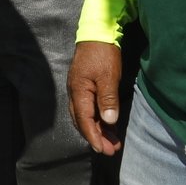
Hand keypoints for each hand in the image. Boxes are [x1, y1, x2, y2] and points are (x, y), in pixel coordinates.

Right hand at [68, 40, 123, 154]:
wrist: (96, 34)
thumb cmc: (102, 55)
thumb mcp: (108, 76)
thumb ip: (107, 99)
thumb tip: (109, 121)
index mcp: (79, 90)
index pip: (84, 119)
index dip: (93, 136)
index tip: (103, 150)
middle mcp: (74, 92)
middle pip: (81, 120)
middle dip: (95, 137)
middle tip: (111, 150)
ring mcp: (77, 89)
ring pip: (83, 115)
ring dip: (96, 129)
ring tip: (111, 141)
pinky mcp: (83, 86)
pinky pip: (86, 108)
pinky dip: (96, 119)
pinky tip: (106, 124)